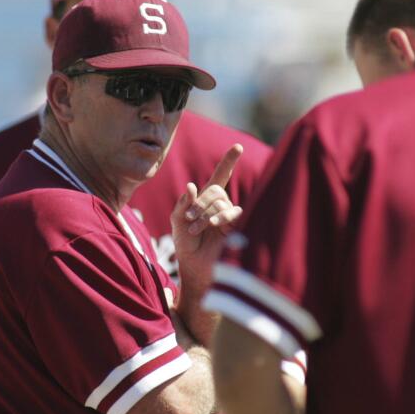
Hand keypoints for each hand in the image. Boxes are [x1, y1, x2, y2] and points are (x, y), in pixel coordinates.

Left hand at [172, 144, 242, 294]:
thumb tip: (192, 186)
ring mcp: (229, 216)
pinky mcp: (236, 227)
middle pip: (216, 189)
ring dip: (205, 213)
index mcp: (207, 199)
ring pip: (221, 201)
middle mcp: (221, 205)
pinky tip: (210, 227)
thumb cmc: (185, 244)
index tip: (237, 147)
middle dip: (200, 202)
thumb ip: (182, 203)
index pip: (221, 176)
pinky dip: (218, 217)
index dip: (229, 162)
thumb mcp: (177, 221)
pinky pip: (232, 212)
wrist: (194, 266)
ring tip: (194, 229)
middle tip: (189, 219)